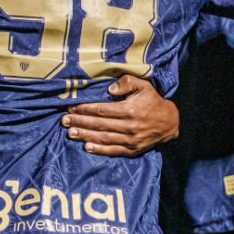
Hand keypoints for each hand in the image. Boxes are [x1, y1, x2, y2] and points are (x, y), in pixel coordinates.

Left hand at [61, 75, 178, 156]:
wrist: (169, 122)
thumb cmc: (152, 100)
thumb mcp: (143, 85)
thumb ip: (126, 83)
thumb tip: (109, 89)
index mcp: (129, 110)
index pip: (102, 110)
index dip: (85, 109)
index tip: (71, 108)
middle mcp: (129, 126)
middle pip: (99, 124)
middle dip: (80, 122)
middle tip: (64, 120)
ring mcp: (130, 140)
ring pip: (103, 138)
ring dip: (85, 135)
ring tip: (70, 132)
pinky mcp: (132, 150)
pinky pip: (113, 150)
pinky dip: (99, 150)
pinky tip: (86, 146)